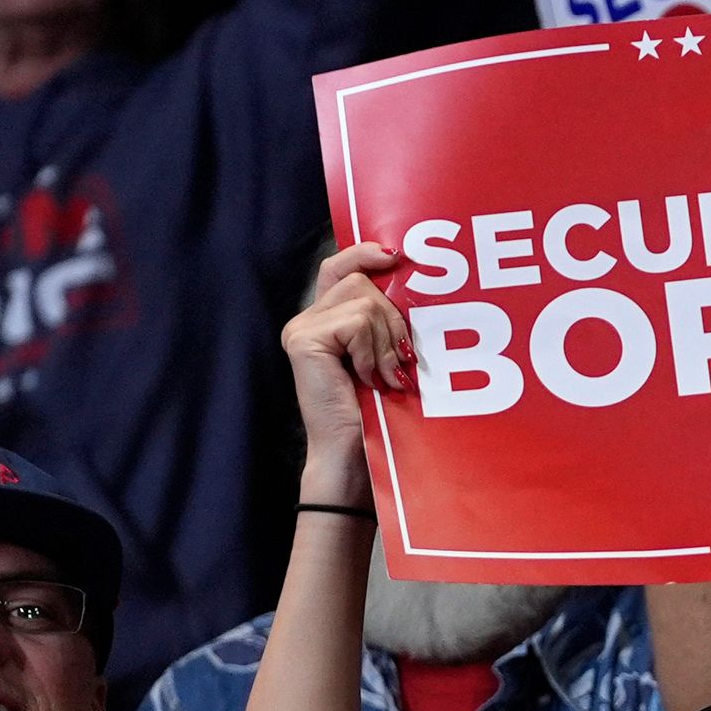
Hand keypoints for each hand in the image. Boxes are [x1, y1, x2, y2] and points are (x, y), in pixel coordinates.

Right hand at [280, 243, 411, 506]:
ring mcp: (301, 329)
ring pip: (363, 302)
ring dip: (386, 341)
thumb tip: (409, 280)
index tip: (397, 256)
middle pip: (362, 282)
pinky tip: (369, 380)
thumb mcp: (386, 357)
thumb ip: (386, 323)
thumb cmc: (377, 413)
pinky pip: (355, 324)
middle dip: (393, 319)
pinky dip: (372, 352)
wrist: (356, 456)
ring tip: (385, 376)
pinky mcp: (304, 340)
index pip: (341, 268)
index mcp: (326, 319)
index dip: (366, 255)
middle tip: (401, 360)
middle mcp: (308, 319)